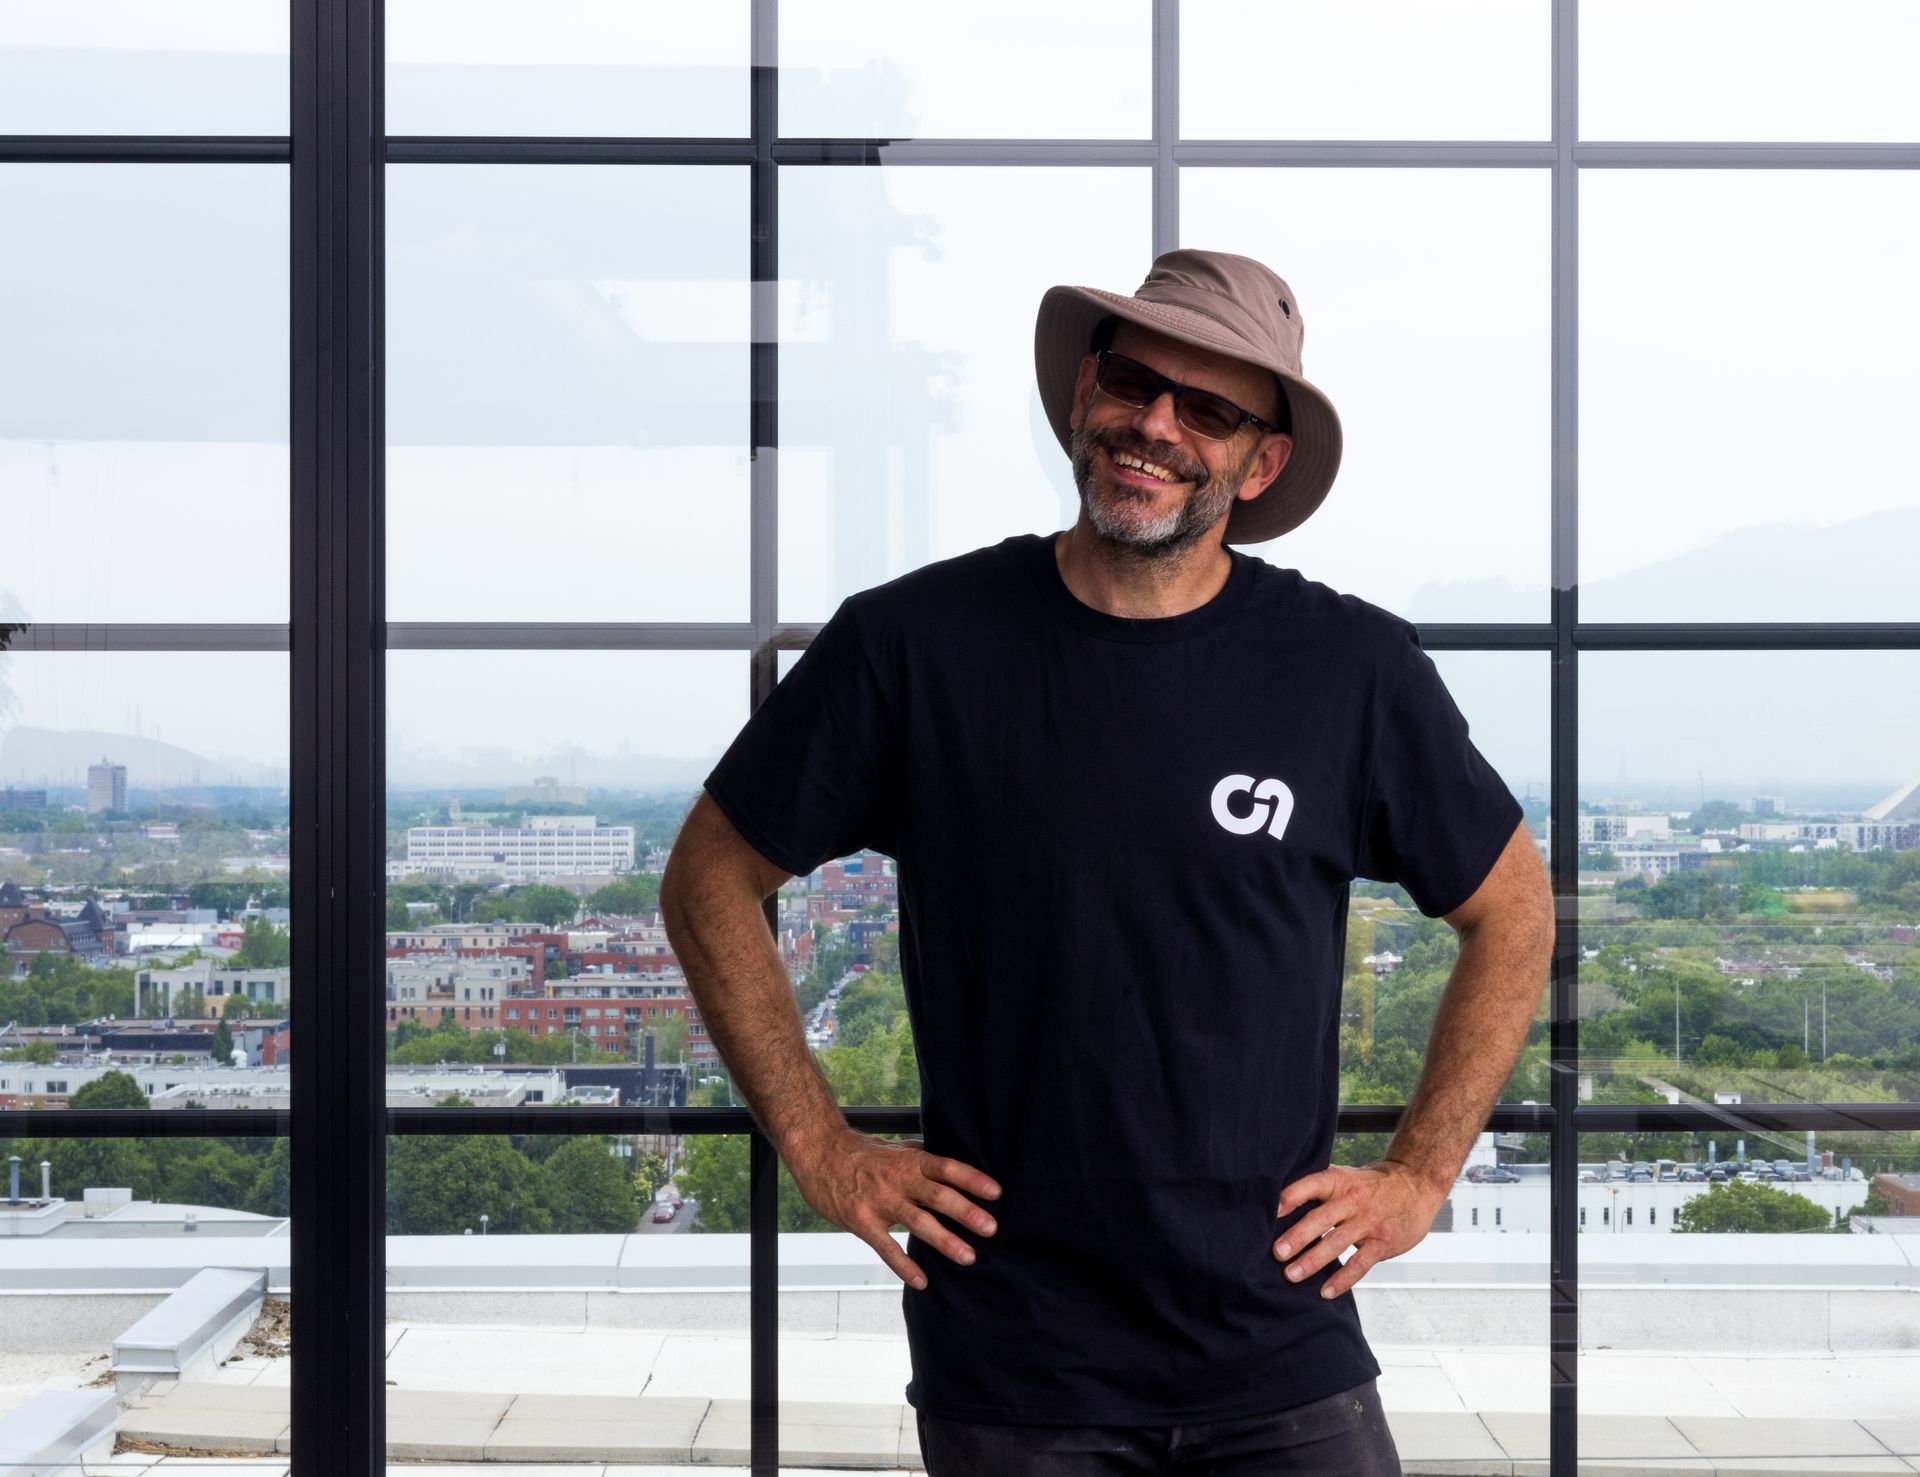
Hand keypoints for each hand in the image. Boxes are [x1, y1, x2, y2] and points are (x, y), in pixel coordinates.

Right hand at [785, 1128, 1000, 1290]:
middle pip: (938, 1195)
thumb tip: (952, 1165)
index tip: (996, 1192)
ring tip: (968, 1257)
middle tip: (991, 1228)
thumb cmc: (861, 1153)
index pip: (947, 1168)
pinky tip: (921, 1281)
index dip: (972, 1179)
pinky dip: (904, 1265)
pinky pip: (886, 1247)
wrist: (819, 1153)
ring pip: (917, 1222)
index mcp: (910, 1160)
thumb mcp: (895, 1148)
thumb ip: (922, 1158)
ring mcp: (880, 1201)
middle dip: (966, 1212)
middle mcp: (899, 1180)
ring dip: (945, 1240)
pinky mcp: (862, 1221)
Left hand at [1272, 1160, 1447, 1298]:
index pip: (1312, 1185)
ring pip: (1337, 1243)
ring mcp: (1369, 1222)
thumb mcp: (1346, 1176)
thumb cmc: (1371, 1184)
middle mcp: (1352, 1200)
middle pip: (1321, 1218)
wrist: (1416, 1184)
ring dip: (1313, 1261)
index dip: (1292, 1196)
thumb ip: (1320, 1189)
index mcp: (1339, 1181)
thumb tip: (1280, 1205)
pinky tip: (1326, 1291)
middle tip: (1276, 1252)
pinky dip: (1343, 1279)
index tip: (1271, 1211)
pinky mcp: (1383, 1242)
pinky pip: (1360, 1264)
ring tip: (1291, 1275)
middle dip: (1297, 1236)